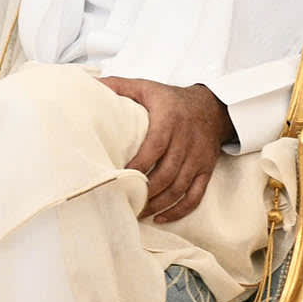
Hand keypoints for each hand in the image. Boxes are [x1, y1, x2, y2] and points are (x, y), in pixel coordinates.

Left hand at [99, 77, 232, 224]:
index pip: (153, 147)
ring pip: (179, 187)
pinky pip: (196, 195)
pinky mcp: (207, 170)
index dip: (138, 165)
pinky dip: (180, 210)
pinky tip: (161, 217)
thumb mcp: (146, 87)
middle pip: (166, 173)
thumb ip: (118, 86)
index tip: (119, 177)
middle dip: (145, 191)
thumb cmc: (171, 99)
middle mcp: (186, 141)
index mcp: (169, 121)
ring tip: (137, 212)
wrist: (213, 107)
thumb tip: (89, 83)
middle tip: (124, 201)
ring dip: (158, 204)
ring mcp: (198, 158)